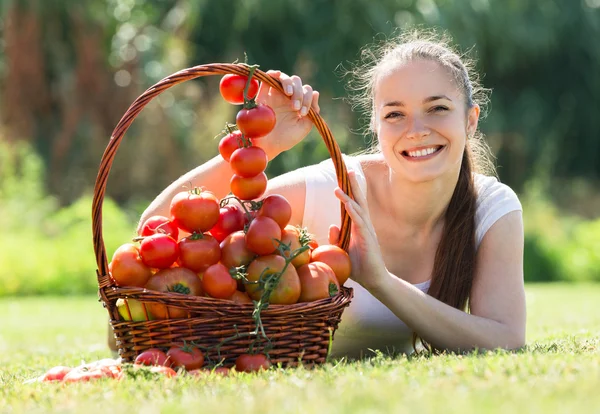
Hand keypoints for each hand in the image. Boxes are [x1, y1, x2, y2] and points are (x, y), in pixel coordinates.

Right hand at [254, 70, 319, 159]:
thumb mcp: (304, 126)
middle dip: (299, 93)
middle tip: (295, 108)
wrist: (268, 147)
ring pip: (284, 78)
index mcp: (298, 103)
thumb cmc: (286, 139)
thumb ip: (313, 111)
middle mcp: (287, 97)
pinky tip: (278, 77)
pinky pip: (267, 78)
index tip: (303, 113)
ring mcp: (275, 95)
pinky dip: (273, 74)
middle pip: (296, 82)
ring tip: (289, 94)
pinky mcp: (262, 95)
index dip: (307, 98)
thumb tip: (316, 93)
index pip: (306, 91)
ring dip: (289, 83)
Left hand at [329, 170, 388, 290]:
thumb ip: (337, 237)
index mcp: (359, 227)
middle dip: (355, 186)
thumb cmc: (359, 266)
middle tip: (349, 170)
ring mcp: (368, 232)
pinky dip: (354, 212)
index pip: (354, 205)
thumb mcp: (343, 250)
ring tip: (338, 187)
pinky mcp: (368, 240)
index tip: (345, 177)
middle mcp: (365, 226)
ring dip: (350, 197)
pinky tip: (348, 204)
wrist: (374, 281)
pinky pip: (360, 223)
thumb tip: (332, 225)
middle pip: (360, 202)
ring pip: (359, 210)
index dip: (350, 192)